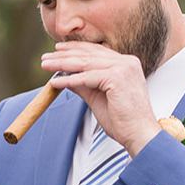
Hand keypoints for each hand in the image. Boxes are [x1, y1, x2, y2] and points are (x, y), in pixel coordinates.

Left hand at [40, 41, 159, 154]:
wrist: (138, 135)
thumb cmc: (122, 120)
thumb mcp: (97, 97)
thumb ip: (83, 84)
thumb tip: (65, 76)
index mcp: (126, 64)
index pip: (96, 51)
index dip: (75, 49)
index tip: (58, 50)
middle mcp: (127, 62)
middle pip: (89, 54)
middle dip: (64, 55)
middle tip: (46, 57)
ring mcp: (124, 68)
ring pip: (85, 63)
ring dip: (62, 64)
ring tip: (46, 66)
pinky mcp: (117, 78)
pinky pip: (86, 78)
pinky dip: (69, 80)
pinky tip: (55, 82)